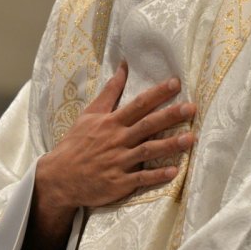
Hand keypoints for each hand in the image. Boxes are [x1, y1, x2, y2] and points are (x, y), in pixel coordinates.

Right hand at [36, 62, 194, 214]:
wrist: (59, 177)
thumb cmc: (76, 143)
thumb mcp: (90, 114)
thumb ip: (110, 92)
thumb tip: (124, 67)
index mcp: (111, 122)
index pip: (138, 104)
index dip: (157, 93)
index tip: (176, 82)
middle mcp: (117, 140)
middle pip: (147, 125)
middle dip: (170, 115)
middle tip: (191, 108)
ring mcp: (119, 162)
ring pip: (148, 151)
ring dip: (170, 145)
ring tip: (190, 138)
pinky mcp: (119, 182)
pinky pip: (141, 179)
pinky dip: (157, 176)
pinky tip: (174, 172)